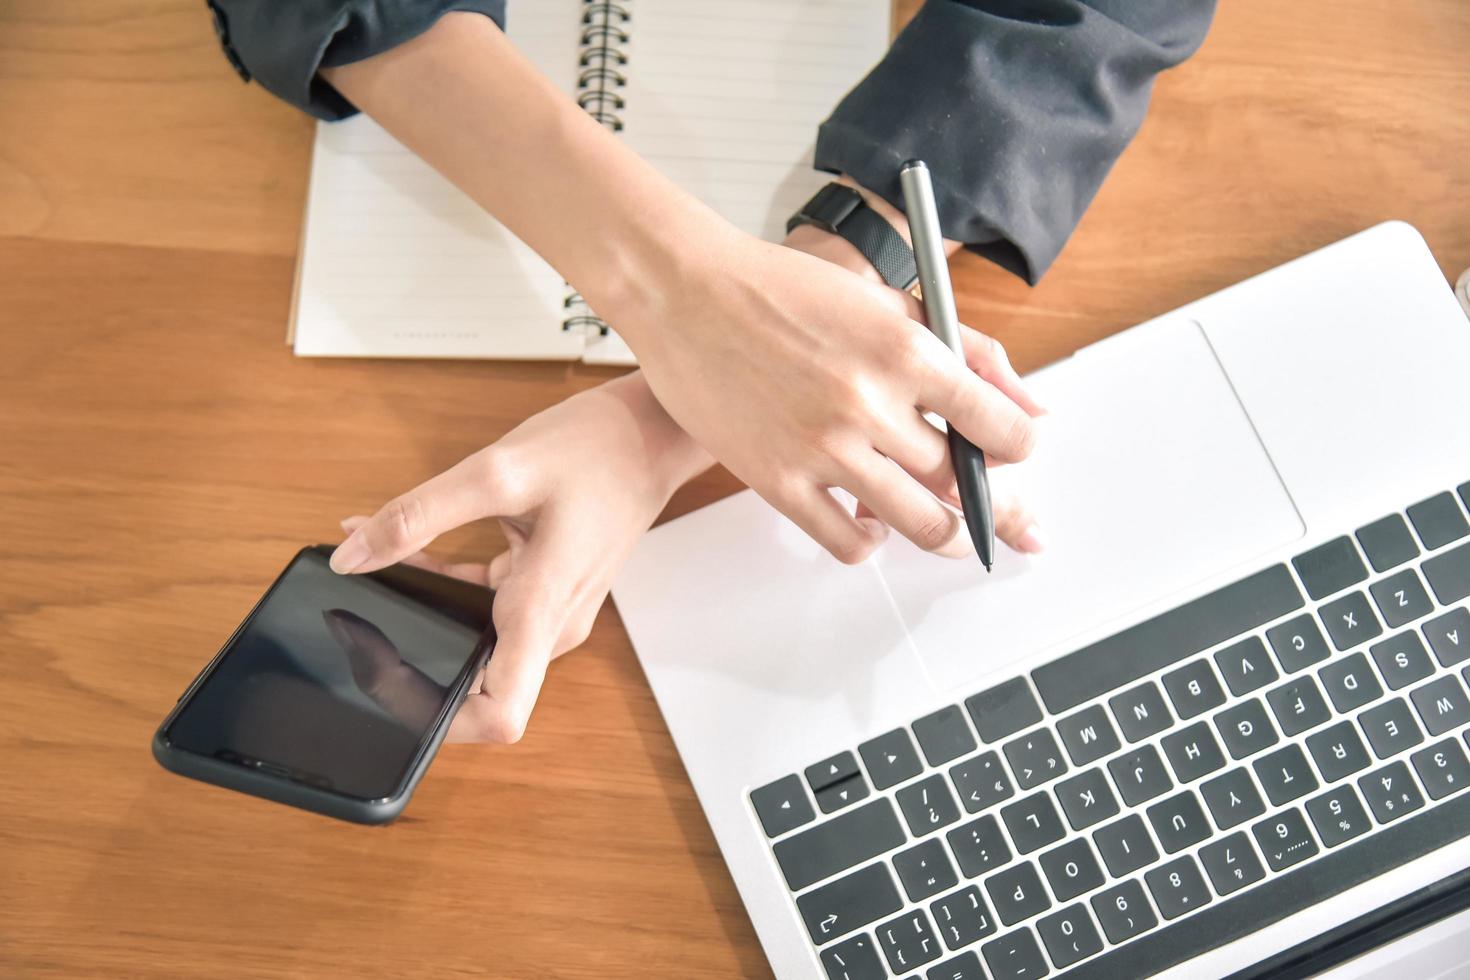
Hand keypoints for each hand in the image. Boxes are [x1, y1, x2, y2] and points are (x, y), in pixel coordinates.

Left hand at [326, 372, 709, 742]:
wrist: (650, 434)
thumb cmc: (595, 449)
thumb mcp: (497, 471)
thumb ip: (419, 516)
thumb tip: (352, 557)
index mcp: (543, 611)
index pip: (499, 715)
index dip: (442, 719)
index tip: (394, 686)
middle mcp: (550, 625)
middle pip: (476, 685)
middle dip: (413, 662)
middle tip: (360, 623)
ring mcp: (550, 610)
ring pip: (474, 640)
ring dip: (423, 615)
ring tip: (372, 570)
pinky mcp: (545, 589)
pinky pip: (484, 605)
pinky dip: (442, 583)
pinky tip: (405, 547)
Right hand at [782, 196, 1046, 557]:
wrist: (685, 293)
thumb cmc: (783, 290)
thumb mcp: (890, 302)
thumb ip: (971, 353)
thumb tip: (1033, 411)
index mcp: (905, 350)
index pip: (999, 426)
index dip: (1018, 450)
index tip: (1015, 455)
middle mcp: (869, 403)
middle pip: (963, 484)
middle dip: (999, 509)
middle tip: (1008, 519)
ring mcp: (821, 447)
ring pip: (918, 524)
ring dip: (948, 539)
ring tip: (951, 535)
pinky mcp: (776, 480)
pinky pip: (846, 542)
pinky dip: (872, 545)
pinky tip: (873, 525)